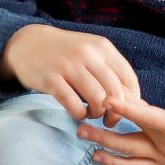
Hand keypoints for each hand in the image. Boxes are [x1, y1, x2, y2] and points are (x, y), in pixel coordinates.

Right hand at [0, 23, 140, 122]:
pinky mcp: (51, 79)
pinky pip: (74, 105)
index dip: (132, 100)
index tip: (128, 111)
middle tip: (110, 121)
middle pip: (115, 92)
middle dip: (116, 113)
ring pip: (97, 100)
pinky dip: (79, 115)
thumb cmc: (65, 52)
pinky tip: (77, 113)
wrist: (28, 43)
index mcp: (102, 47)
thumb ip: (111, 70)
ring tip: (91, 114)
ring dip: (98, 114)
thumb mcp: (90, 51)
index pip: (128, 78)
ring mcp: (69, 66)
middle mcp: (88, 54)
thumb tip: (137, 100)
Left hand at [78, 88, 164, 164]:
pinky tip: (101, 159)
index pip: (146, 116)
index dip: (126, 108)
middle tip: (80, 127)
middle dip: (103, 132)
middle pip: (128, 139)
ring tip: (85, 144)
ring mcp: (163, 160)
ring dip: (105, 149)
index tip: (106, 99)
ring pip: (128, 156)